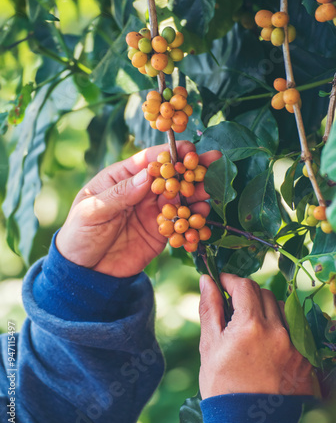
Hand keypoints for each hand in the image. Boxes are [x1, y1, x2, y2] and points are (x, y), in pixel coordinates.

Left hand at [56, 141, 220, 276]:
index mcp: (122, 178)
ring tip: (212, 189)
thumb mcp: (93, 210)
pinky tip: (202, 216)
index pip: (149, 160)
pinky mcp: (161, 233)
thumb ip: (120, 193)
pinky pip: (180, 223)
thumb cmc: (79, 234)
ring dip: (197, 193)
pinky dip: (193, 221)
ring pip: (180, 198)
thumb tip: (149, 174)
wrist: (84, 272)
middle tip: (214, 162)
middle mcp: (141, 191)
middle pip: (171, 176)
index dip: (170, 154)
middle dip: (192, 169)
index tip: (189, 150)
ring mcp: (153, 211)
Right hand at [199, 273, 315, 397]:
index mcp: (250, 326)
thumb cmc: (222, 385)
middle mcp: (277, 332)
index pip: (244, 286)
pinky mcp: (304, 359)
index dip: (230, 280)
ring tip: (250, 327)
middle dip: (246, 294)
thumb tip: (206, 280)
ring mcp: (294, 346)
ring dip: (265, 310)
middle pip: (263, 294)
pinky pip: (293, 329)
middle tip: (233, 306)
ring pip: (280, 309)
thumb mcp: (209, 345)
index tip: (221, 283)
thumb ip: (210, 308)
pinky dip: (279, 327)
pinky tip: (266, 342)